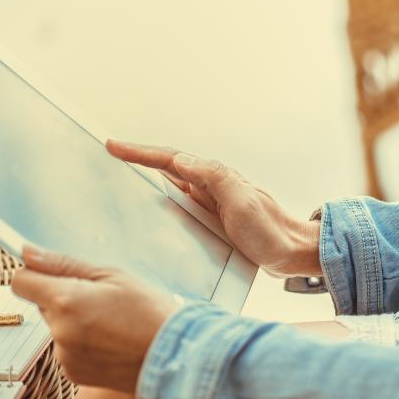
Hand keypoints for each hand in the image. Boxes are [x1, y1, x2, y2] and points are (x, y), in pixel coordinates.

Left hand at [12, 246, 177, 392]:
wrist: (174, 355)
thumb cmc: (150, 312)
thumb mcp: (113, 276)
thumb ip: (66, 265)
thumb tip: (29, 253)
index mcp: (67, 300)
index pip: (21, 281)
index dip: (35, 273)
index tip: (51, 272)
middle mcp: (59, 331)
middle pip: (43, 303)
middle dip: (65, 297)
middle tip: (103, 298)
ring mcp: (65, 355)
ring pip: (57, 326)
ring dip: (75, 320)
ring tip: (113, 322)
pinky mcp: (73, 373)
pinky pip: (68, 348)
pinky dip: (83, 342)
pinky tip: (112, 340)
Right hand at [106, 139, 321, 275]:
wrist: (290, 251)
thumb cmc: (269, 229)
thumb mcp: (242, 202)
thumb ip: (215, 179)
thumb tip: (180, 159)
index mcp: (214, 178)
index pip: (170, 160)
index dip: (140, 153)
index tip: (113, 146)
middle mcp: (210, 187)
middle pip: (167, 169)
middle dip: (138, 161)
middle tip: (108, 157)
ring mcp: (210, 204)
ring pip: (171, 187)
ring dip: (146, 180)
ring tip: (119, 180)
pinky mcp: (211, 222)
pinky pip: (180, 208)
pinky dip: (161, 204)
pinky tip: (150, 214)